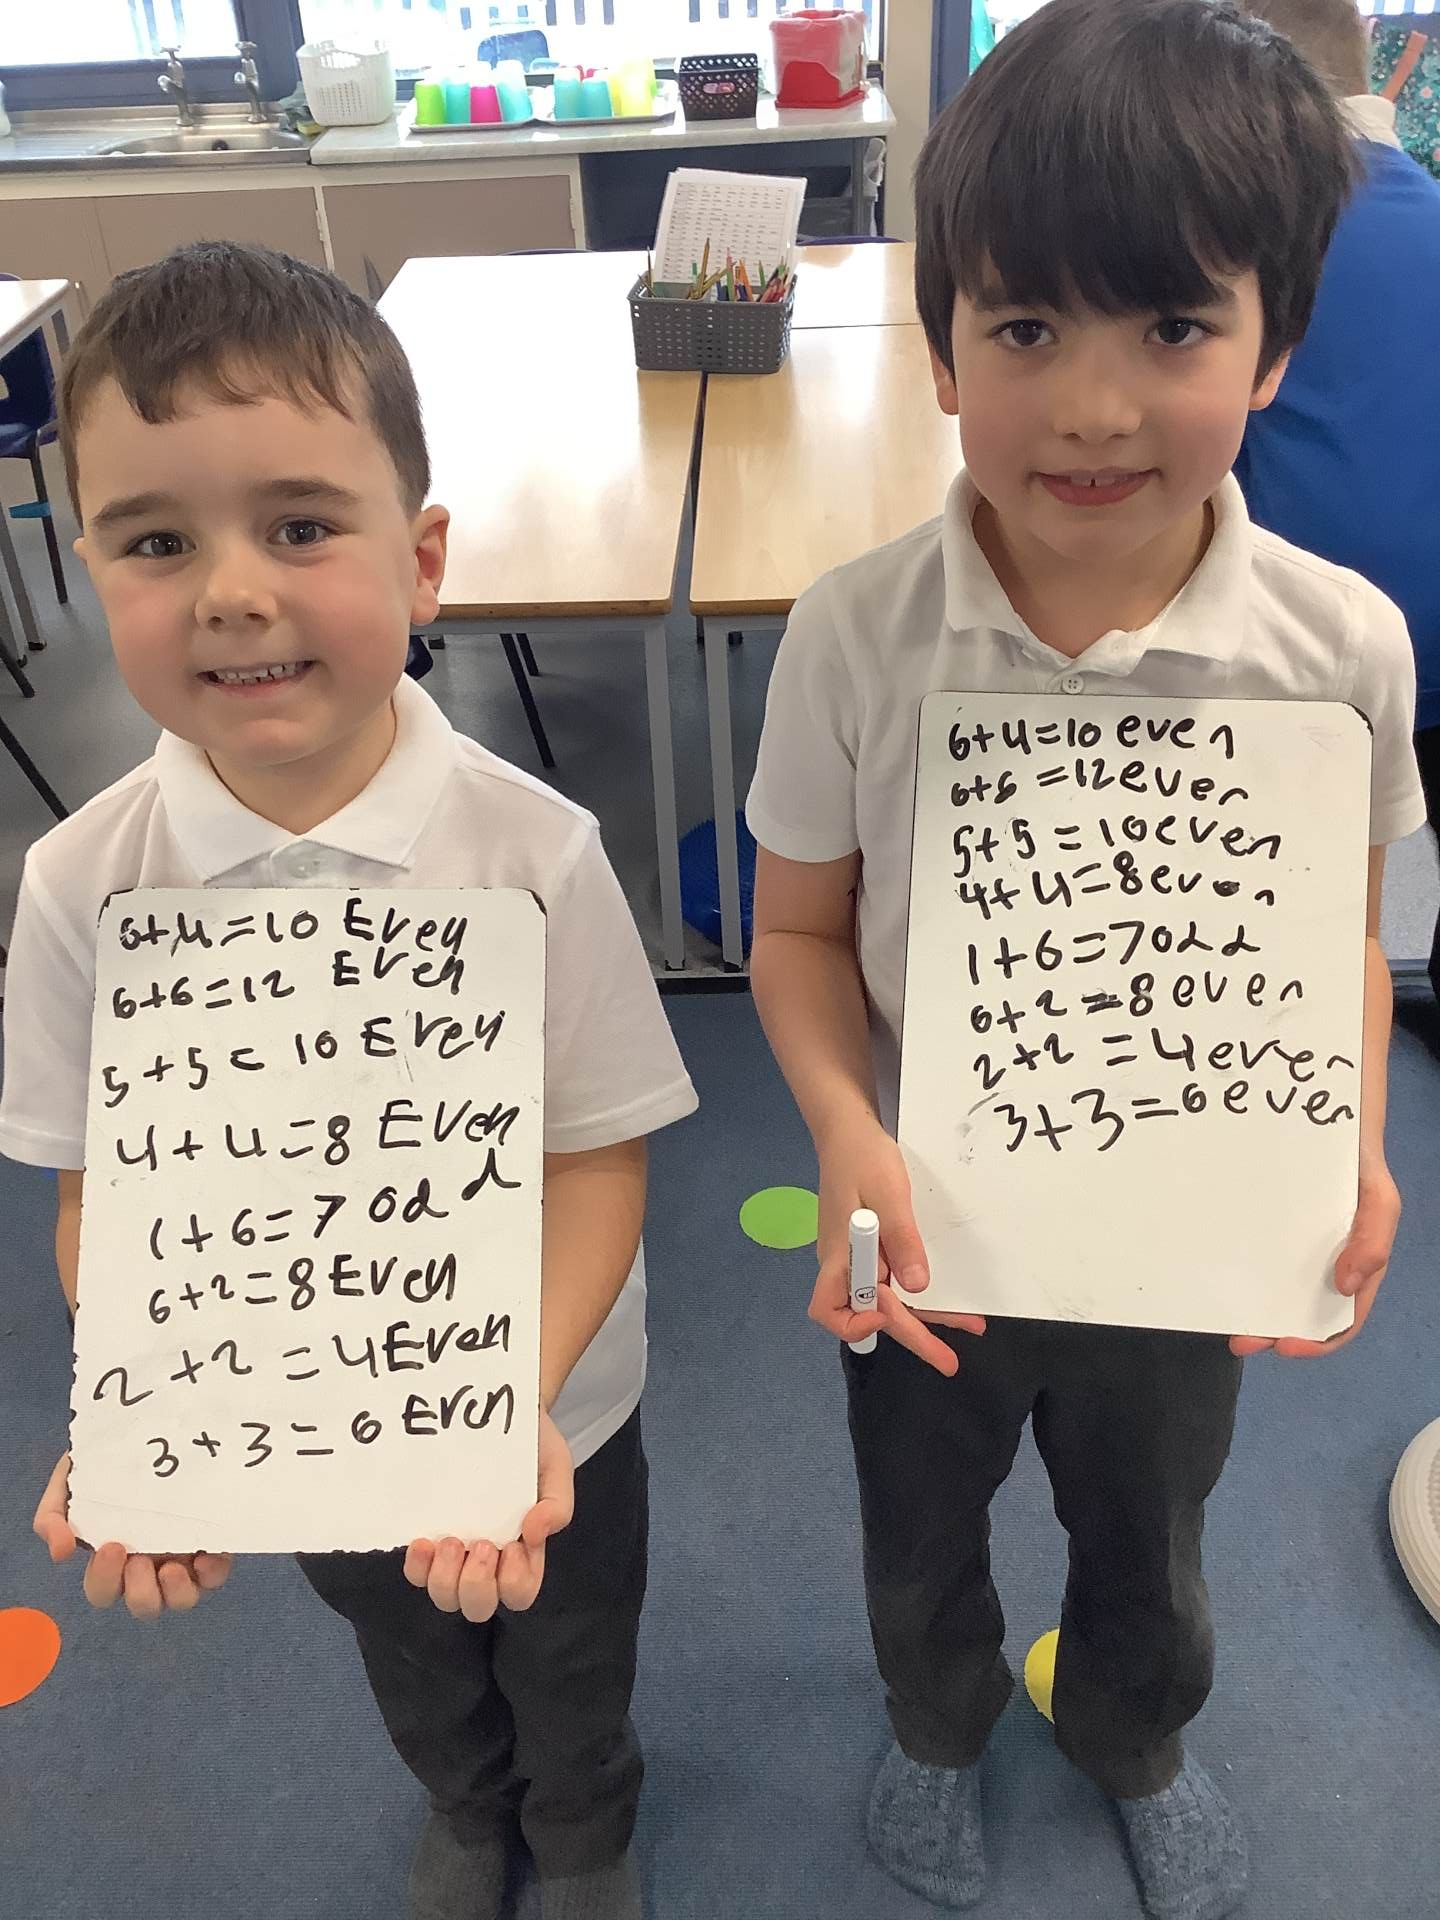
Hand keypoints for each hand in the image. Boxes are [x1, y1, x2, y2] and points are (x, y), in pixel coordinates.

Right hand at [32, 1452, 232, 1618]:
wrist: (152, 1428)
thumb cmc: (105, 1463)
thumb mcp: (69, 1483)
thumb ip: (52, 1517)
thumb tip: (60, 1553)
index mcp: (113, 1558)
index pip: (103, 1590)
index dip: (106, 1579)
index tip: (112, 1546)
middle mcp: (148, 1566)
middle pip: (144, 1605)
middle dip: (140, 1591)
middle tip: (140, 1559)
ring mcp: (181, 1559)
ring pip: (182, 1600)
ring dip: (176, 1592)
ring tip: (173, 1567)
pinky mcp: (213, 1546)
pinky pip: (216, 1575)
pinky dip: (213, 1573)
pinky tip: (207, 1555)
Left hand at [404, 1409, 574, 1621]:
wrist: (497, 1408)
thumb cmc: (531, 1444)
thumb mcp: (556, 1467)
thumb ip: (558, 1503)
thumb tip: (537, 1532)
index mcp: (523, 1552)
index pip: (520, 1593)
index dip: (515, 1582)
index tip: (515, 1545)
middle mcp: (487, 1561)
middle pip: (478, 1607)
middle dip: (477, 1586)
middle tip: (480, 1544)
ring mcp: (454, 1554)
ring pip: (445, 1597)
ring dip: (445, 1579)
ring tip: (449, 1541)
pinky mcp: (427, 1538)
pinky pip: (417, 1572)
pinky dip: (418, 1566)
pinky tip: (421, 1543)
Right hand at [814, 1112, 984, 1376]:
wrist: (848, 1130)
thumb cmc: (862, 1158)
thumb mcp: (887, 1194)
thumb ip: (901, 1240)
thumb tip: (916, 1288)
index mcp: (839, 1254)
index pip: (830, 1309)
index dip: (856, 1323)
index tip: (887, 1312)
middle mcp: (845, 1264)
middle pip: (872, 1312)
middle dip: (912, 1337)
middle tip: (949, 1362)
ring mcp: (859, 1257)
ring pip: (890, 1297)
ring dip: (925, 1316)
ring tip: (969, 1326)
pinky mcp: (872, 1247)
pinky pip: (895, 1277)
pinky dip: (921, 1290)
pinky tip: (948, 1295)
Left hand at [1230, 1159, 1399, 1358]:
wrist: (1326, 1120)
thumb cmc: (1359, 1165)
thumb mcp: (1380, 1199)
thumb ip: (1374, 1242)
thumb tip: (1346, 1287)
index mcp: (1352, 1269)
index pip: (1339, 1320)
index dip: (1316, 1342)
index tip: (1283, 1345)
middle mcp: (1319, 1265)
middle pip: (1297, 1311)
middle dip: (1269, 1332)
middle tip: (1240, 1340)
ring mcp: (1288, 1247)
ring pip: (1269, 1288)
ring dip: (1249, 1308)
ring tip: (1223, 1315)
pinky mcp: (1263, 1226)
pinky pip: (1249, 1253)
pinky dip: (1236, 1271)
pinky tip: (1216, 1276)